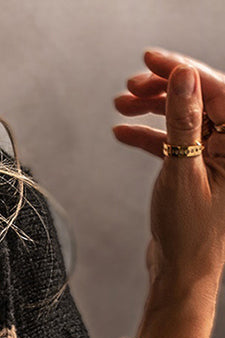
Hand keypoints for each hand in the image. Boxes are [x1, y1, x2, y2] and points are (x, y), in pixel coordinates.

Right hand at [112, 47, 224, 288]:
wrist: (182, 278)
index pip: (216, 91)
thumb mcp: (183, 173)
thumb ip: (184, 123)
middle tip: (131, 84)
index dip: (182, 71)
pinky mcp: (197, 171)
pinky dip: (149, 135)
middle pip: (200, 100)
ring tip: (121, 104)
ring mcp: (215, 158)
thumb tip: (183, 77)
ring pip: (185, 118)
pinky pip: (174, 142)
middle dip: (164, 88)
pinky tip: (122, 132)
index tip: (150, 59)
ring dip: (152, 109)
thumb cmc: (189, 236)